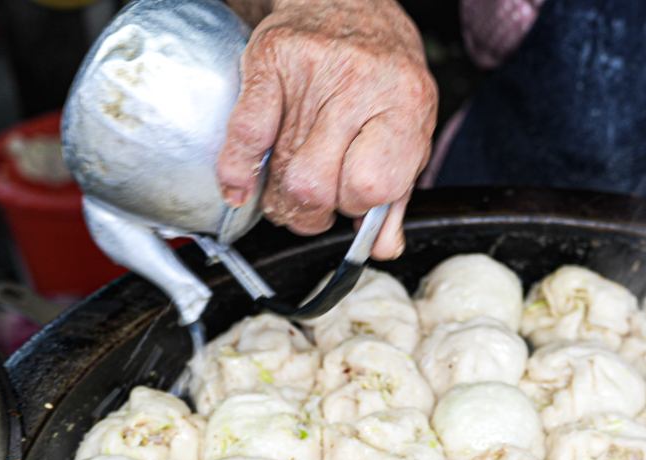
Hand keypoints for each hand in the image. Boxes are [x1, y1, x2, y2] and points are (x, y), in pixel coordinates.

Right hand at [217, 0, 436, 259]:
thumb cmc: (382, 73)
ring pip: (280, 170)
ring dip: (279, 198)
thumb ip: (396, 195)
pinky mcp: (267, 61)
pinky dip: (237, 171)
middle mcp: (358, 84)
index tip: (351, 203)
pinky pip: (245, 132)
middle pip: (315, 185)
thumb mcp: (408, 130)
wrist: (347, 2)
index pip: (371, 185)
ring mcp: (310, 71)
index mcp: (403, 105)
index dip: (356, 206)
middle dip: (311, 212)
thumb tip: (380, 249)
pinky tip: (240, 187)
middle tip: (316, 205)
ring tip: (290, 189)